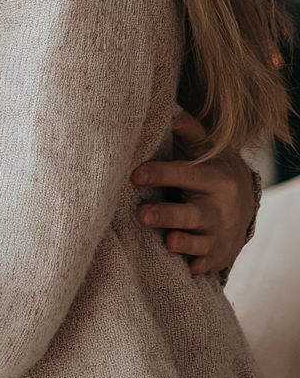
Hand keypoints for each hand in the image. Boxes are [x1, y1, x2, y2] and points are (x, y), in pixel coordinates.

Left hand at [131, 110, 255, 274]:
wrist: (243, 199)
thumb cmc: (209, 167)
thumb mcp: (203, 147)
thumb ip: (187, 130)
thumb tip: (169, 108)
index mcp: (211, 177)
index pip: (185, 174)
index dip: (160, 174)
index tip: (134, 175)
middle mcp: (217, 207)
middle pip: (191, 213)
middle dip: (166, 215)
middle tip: (140, 215)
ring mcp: (218, 234)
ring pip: (200, 241)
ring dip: (183, 243)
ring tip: (168, 243)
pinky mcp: (218, 255)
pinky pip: (208, 263)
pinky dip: (199, 266)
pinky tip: (188, 268)